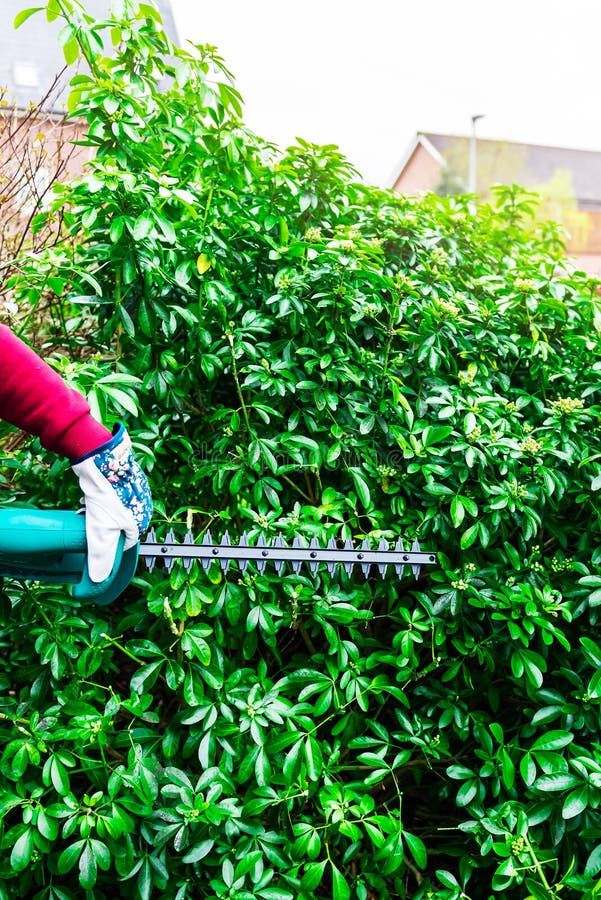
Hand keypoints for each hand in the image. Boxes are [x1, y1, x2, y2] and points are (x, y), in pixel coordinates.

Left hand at [71, 424, 152, 582]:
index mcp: (141, 520)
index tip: (94, 539)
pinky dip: (100, 496)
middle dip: (101, 525)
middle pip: (117, 525)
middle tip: (88, 519)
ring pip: (113, 509)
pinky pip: (112, 494)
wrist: (100, 456)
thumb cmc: (105, 492)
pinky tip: (90, 493)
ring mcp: (135, 490)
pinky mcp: (126, 477)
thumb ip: (101, 556)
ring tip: (87, 505)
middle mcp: (143, 505)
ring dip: (99, 511)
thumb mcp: (100, 529)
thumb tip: (100, 579)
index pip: (125, 542)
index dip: (107, 543)